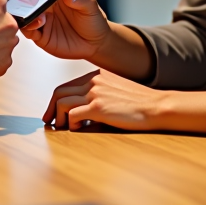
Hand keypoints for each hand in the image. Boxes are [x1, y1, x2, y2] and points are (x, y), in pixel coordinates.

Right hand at [21, 0, 110, 60]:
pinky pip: (28, 31)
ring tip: (26, 8)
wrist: (96, 43)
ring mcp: (39, 21)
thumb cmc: (93, 19)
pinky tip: (38, 23)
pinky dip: (28, 26)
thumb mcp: (90, 5)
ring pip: (21, 14)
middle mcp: (42, 6)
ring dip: (19, 10)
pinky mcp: (40, 37)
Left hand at [42, 70, 205, 133]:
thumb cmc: (139, 103)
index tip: (52, 112)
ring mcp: (95, 92)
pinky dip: (71, 124)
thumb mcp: (115, 89)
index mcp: (96, 75)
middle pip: (60, 92)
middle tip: (49, 122)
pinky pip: (73, 115)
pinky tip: (78, 129)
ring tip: (62, 128)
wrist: (156, 106)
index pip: (67, 86)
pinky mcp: (98, 107)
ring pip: (62, 102)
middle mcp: (93, 80)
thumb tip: (82, 110)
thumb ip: (99, 93)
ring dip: (59, 118)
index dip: (56, 100)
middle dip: (50, 108)